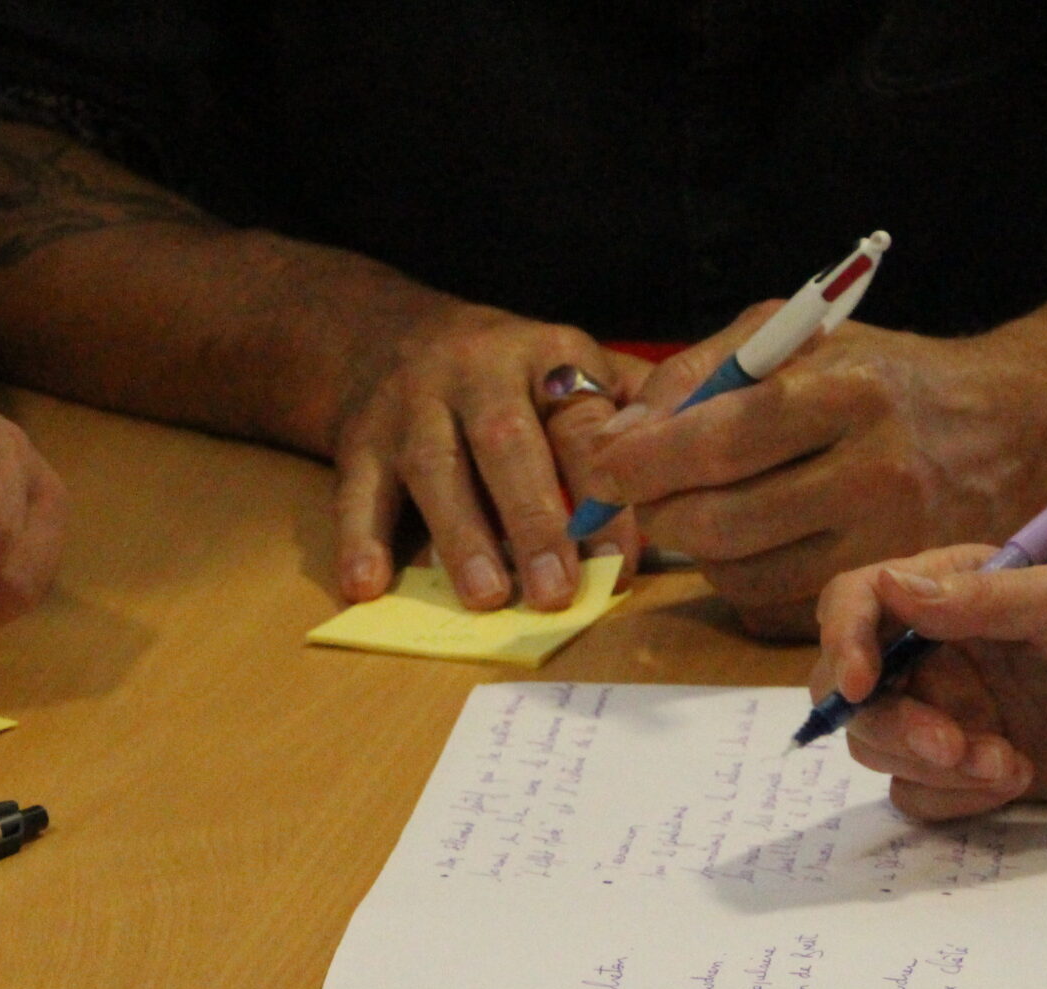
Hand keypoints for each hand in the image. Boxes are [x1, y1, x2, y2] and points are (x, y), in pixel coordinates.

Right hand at [332, 303, 648, 610]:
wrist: (386, 334)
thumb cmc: (505, 375)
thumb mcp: (568, 366)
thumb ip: (624, 412)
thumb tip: (690, 474)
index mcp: (546, 356)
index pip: (580, 424)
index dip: (602, 492)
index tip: (622, 560)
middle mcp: (477, 371)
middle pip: (506, 443)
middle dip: (533, 519)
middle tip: (554, 590)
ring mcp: (411, 404)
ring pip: (435, 468)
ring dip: (461, 536)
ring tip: (485, 597)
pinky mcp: (358, 438)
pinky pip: (356, 489)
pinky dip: (359, 538)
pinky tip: (367, 585)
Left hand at [582, 310, 1046, 637]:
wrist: (1008, 430)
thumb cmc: (881, 377)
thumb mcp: (798, 338)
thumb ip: (697, 375)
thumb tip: (614, 442)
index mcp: (851, 392)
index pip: (722, 438)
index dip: (643, 462)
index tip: (602, 469)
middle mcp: (875, 474)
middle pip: (717, 521)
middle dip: (657, 511)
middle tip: (644, 493)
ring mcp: (885, 547)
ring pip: (734, 574)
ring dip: (696, 549)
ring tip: (710, 507)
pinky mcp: (882, 600)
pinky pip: (768, 610)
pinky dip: (740, 581)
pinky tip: (758, 542)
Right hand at [810, 546, 1046, 820]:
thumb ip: (985, 599)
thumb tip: (889, 589)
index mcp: (956, 592)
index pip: (859, 602)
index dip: (843, 641)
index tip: (863, 683)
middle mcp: (941, 652)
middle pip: (857, 691)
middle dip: (894, 725)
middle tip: (956, 747)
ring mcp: (953, 713)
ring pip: (881, 747)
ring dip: (932, 766)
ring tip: (1007, 766)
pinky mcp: (971, 770)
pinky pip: (920, 794)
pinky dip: (956, 797)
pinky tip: (1017, 780)